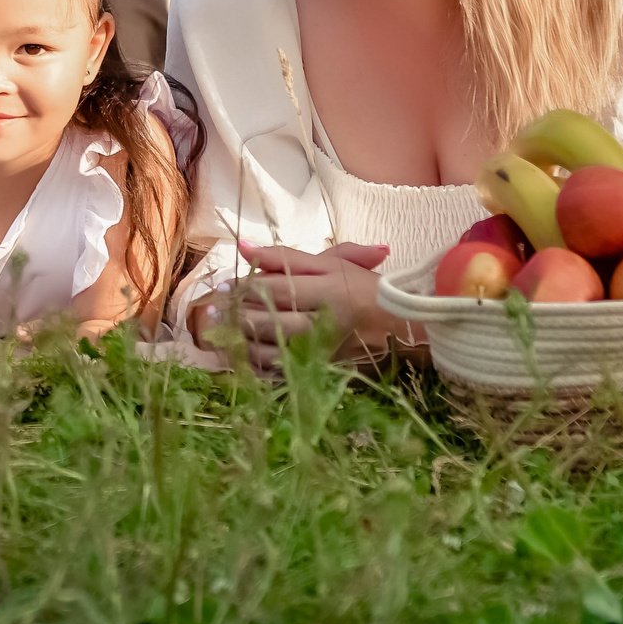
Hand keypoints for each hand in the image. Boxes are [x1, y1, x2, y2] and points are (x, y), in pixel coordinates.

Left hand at [196, 241, 400, 374]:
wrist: (407, 329)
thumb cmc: (366, 289)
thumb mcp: (333, 264)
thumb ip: (286, 256)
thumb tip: (243, 246)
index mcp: (331, 291)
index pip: (276, 288)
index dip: (243, 286)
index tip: (222, 285)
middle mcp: (329, 324)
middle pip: (272, 322)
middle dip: (237, 315)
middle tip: (214, 309)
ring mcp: (327, 354)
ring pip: (274, 353)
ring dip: (242, 343)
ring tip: (222, 331)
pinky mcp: (326, 376)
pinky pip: (284, 376)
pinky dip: (259, 368)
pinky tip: (243, 356)